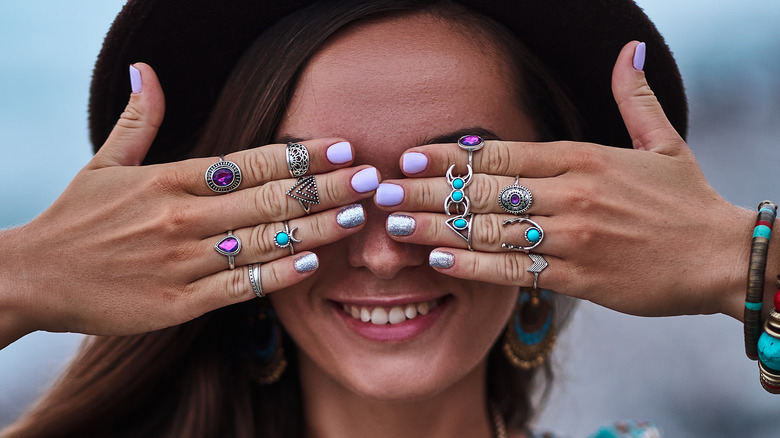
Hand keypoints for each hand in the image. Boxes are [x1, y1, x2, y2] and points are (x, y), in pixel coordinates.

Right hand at [0, 63, 377, 344]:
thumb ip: (138, 119)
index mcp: (168, 180)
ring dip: (316, 228)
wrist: (34, 277)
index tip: (341, 146)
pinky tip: (313, 261)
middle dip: (324, 187)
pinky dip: (278, 273)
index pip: (248, 162)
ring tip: (358, 215)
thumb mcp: (103, 162)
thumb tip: (145, 70)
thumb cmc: (77, 219)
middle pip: (267, 199)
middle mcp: (180, 218)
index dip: (299, 154)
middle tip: (369, 177)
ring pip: (262, 241)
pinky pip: (239, 286)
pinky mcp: (177, 303)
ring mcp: (180, 262)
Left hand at [377, 42, 751, 318]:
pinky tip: (440, 258)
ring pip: (492, 229)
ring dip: (438, 224)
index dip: (450, 153)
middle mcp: (573, 194)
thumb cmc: (688, 202)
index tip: (408, 154)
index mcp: (584, 158)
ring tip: (393, 224)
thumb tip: (629, 51)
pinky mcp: (580, 278)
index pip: (502, 151)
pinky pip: (516, 270)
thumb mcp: (665, 142)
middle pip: (486, 189)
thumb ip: (635, 98)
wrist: (726, 257)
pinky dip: (475, 265)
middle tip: (383, 190)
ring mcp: (574, 237)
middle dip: (428, 188)